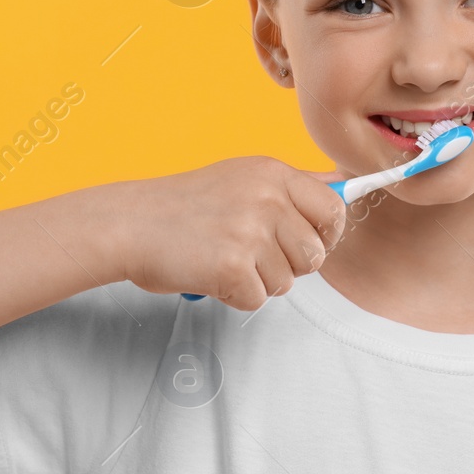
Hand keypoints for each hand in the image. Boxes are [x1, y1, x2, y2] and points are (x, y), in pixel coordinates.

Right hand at [115, 157, 347, 310]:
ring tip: (225, 260)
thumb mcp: (242, 179)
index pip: (333, 209)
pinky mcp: (233, 266)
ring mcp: (250, 231)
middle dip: (290, 266)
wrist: (129, 224)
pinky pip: (257, 299)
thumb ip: (291, 188)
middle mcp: (267, 198)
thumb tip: (344, 186)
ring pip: (287, 282)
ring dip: (259, 282)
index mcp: (273, 174)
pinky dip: (235, 296)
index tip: (308, 242)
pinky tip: (211, 274)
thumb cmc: (185, 208)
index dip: (327, 234)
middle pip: (315, 254)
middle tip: (252, 255)